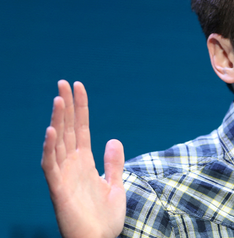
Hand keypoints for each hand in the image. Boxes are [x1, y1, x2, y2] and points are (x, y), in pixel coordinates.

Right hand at [41, 80, 125, 237]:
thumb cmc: (104, 219)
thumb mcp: (115, 185)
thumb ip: (113, 163)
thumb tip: (113, 139)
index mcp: (85, 162)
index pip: (82, 128)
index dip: (81, 108)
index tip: (78, 86)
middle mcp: (72, 165)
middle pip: (69, 130)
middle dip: (67, 106)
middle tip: (64, 83)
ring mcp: (64, 176)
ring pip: (58, 143)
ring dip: (58, 121)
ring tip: (59, 100)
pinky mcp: (58, 190)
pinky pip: (51, 166)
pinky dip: (50, 148)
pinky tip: (52, 131)